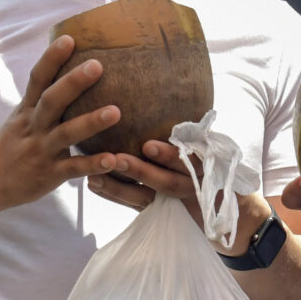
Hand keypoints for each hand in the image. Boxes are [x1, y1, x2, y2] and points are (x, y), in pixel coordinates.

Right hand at [0, 35, 126, 229]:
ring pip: (66, 134)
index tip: (69, 38)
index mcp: (26, 110)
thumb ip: (42, 101)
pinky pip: (73, 169)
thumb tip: (68, 74)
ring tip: (116, 112)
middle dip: (73, 82)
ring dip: (91, 122)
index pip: (37, 79)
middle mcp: (33, 127)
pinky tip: (113, 160)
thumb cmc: (8, 147)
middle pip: (52, 101)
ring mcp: (41, 151)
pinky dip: (92, 165)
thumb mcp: (19, 119)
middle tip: (97, 65)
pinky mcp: (49, 175)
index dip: (51, 58)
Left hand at [88, 137, 210, 225]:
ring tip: (94, 176)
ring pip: (147, 199)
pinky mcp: (157, 211)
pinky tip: (93, 183)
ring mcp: (173, 202)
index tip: (147, 146)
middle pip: (168, 184)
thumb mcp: (200, 138)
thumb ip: (185, 126)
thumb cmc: (198, 150)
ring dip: (119, 188)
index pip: (190, 162)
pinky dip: (113, 195)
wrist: (207, 197)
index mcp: (202, 165)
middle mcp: (190, 186)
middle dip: (141, 173)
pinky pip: (134, 205)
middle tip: (116, 159)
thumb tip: (164, 88)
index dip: (169, 156)